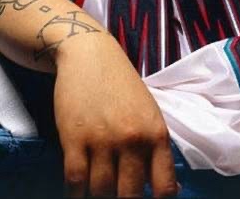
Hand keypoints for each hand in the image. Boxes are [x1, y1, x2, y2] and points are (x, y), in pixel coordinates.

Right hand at [53, 32, 177, 197]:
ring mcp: (103, 140)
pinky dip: (75, 192)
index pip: (164, 188)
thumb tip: (161, 188)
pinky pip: (75, 182)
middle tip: (117, 191)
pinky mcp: (74, 139)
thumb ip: (153, 148)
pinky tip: (78, 187)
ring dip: (98, 193)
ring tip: (97, 184)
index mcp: (156, 133)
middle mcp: (133, 139)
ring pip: (100, 192)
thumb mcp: (148, 112)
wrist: (90, 54)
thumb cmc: (121, 84)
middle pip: (129, 196)